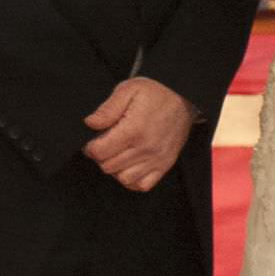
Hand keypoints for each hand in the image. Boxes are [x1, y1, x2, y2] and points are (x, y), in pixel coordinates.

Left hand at [82, 77, 195, 191]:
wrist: (183, 98)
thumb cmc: (155, 93)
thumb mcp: (128, 90)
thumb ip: (108, 109)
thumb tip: (90, 123)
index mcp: (134, 130)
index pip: (100, 152)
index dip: (90, 147)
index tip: (93, 140)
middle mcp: (146, 148)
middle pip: (109, 167)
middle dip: (101, 157)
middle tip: (105, 144)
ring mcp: (156, 159)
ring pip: (124, 178)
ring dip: (116, 169)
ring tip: (117, 155)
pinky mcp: (164, 165)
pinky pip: (143, 185)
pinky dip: (133, 180)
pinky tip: (130, 166)